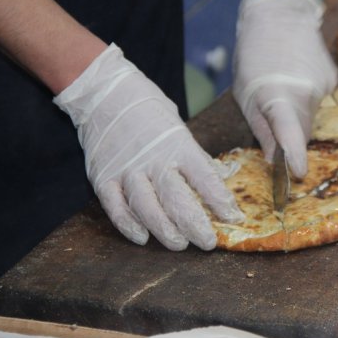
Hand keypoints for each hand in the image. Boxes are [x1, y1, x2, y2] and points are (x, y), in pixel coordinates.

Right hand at [54, 44, 243, 250]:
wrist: (106, 93)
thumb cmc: (150, 110)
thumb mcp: (180, 129)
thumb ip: (196, 157)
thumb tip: (220, 178)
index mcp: (179, 146)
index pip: (205, 179)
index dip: (221, 202)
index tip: (234, 218)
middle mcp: (154, 160)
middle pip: (177, 200)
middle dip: (195, 225)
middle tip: (207, 242)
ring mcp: (126, 170)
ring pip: (148, 209)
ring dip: (165, 231)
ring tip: (179, 244)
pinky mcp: (103, 178)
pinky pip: (116, 208)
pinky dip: (128, 225)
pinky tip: (142, 237)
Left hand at [233, 0, 336, 177]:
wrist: (281, 12)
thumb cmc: (255, 52)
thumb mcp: (246, 92)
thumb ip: (261, 127)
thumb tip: (273, 157)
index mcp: (278, 95)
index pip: (289, 132)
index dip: (294, 155)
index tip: (298, 173)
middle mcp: (305, 92)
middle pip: (303, 130)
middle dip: (291, 136)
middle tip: (273, 118)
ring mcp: (323, 85)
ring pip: (311, 116)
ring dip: (297, 113)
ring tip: (282, 87)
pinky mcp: (331, 79)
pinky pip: (318, 100)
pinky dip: (307, 98)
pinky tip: (296, 77)